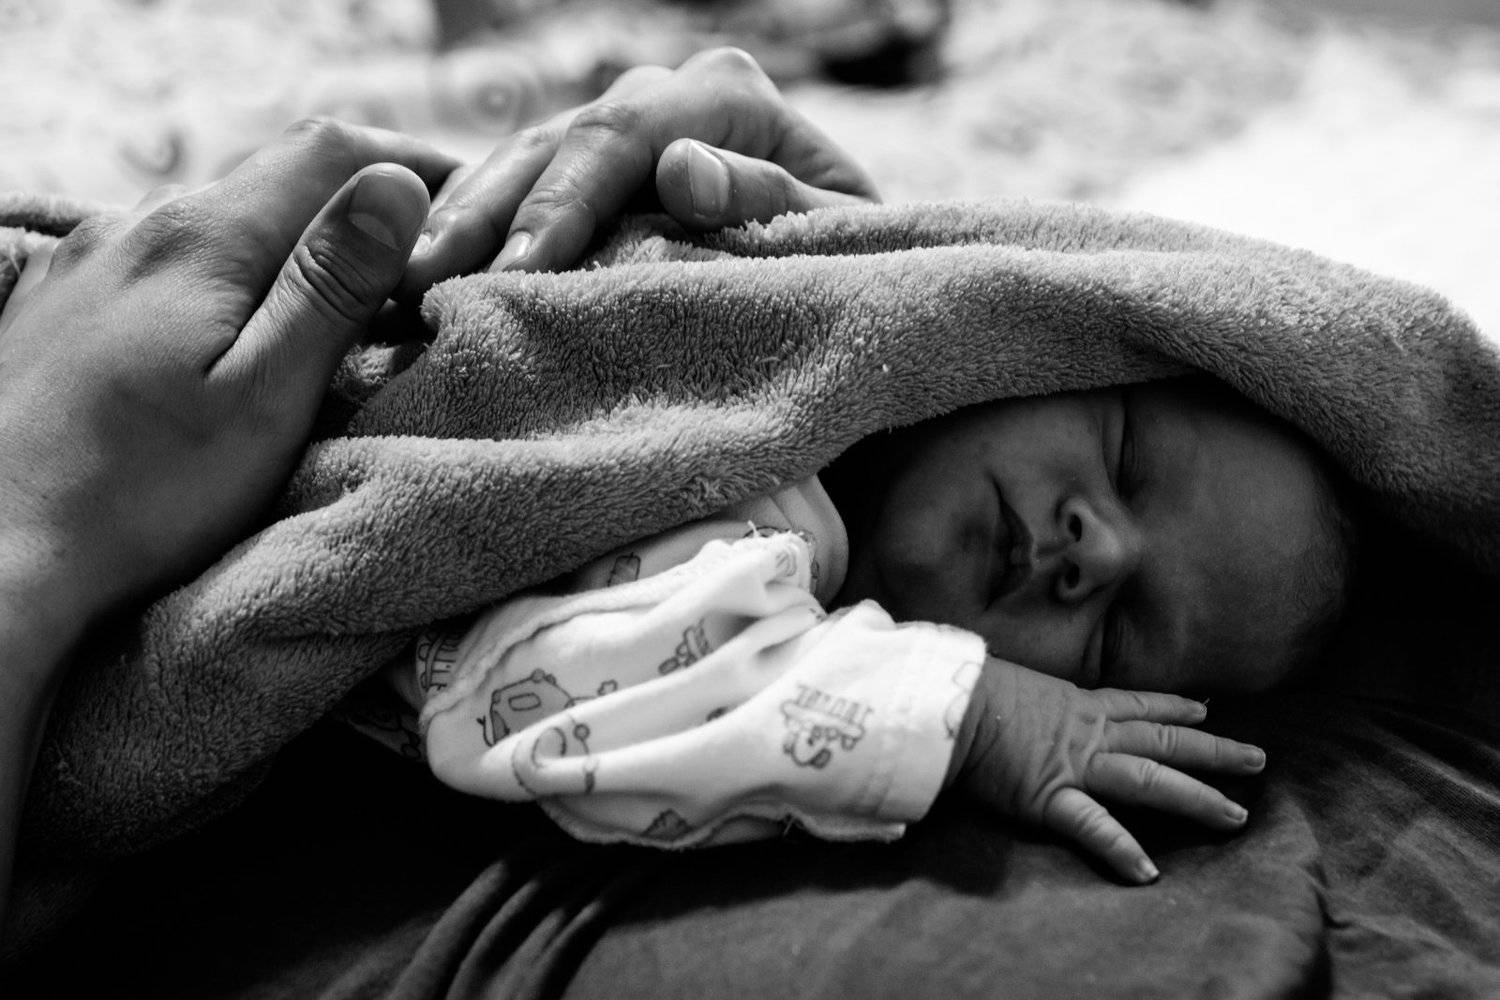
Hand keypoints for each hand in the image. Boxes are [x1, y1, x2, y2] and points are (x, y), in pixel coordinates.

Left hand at [0, 119, 456, 647]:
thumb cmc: (140, 497)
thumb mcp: (265, 396)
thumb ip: (332, 285)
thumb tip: (395, 184)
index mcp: (201, 241)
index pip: (328, 151)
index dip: (409, 160)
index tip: (467, 198)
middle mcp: (136, 227)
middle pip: (273, 178)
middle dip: (356, 206)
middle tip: (421, 263)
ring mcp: (89, 260)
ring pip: (219, 221)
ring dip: (293, 245)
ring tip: (341, 306)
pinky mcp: (62, 303)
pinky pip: (167, 258)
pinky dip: (230, 275)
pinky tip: (237, 333)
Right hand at [400, 46, 877, 291]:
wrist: (841, 259)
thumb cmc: (847, 254)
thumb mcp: (837, 234)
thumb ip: (769, 197)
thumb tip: (679, 168)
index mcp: (725, 94)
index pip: (624, 137)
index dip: (565, 205)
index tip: (522, 272)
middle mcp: (663, 95)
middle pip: (558, 142)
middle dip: (490, 215)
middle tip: (427, 281)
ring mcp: (619, 126)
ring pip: (522, 157)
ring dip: (462, 219)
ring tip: (404, 282)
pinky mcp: (589, 168)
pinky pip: (518, 185)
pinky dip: (472, 225)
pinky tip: (421, 266)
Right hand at [950, 659, 1266, 883]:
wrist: (944, 701)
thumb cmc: (967, 687)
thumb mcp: (1012, 681)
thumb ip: (1028, 695)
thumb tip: (1014, 694)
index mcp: (1078, 704)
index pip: (1139, 703)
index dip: (1177, 705)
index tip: (1207, 707)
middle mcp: (1089, 732)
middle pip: (1165, 739)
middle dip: (1214, 750)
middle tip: (1258, 760)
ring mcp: (1075, 765)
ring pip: (1150, 778)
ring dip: (1196, 797)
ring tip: (1235, 816)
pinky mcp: (1050, 796)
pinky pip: (1093, 826)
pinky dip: (1120, 848)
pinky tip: (1147, 872)